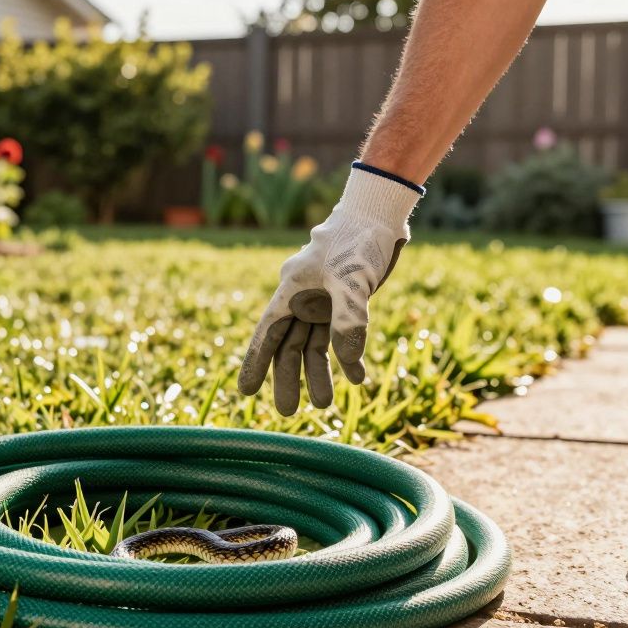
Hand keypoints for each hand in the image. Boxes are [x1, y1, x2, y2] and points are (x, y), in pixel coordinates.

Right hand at [237, 168, 420, 414]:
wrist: (381, 214)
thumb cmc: (359, 239)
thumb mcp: (354, 278)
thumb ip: (350, 319)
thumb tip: (349, 364)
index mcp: (292, 288)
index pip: (269, 331)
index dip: (256, 361)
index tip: (246, 391)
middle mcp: (302, 297)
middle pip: (288, 345)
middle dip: (287, 378)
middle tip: (287, 413)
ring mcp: (322, 301)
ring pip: (313, 345)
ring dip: (318, 373)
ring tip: (324, 404)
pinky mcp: (343, 302)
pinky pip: (338, 336)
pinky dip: (347, 356)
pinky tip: (358, 378)